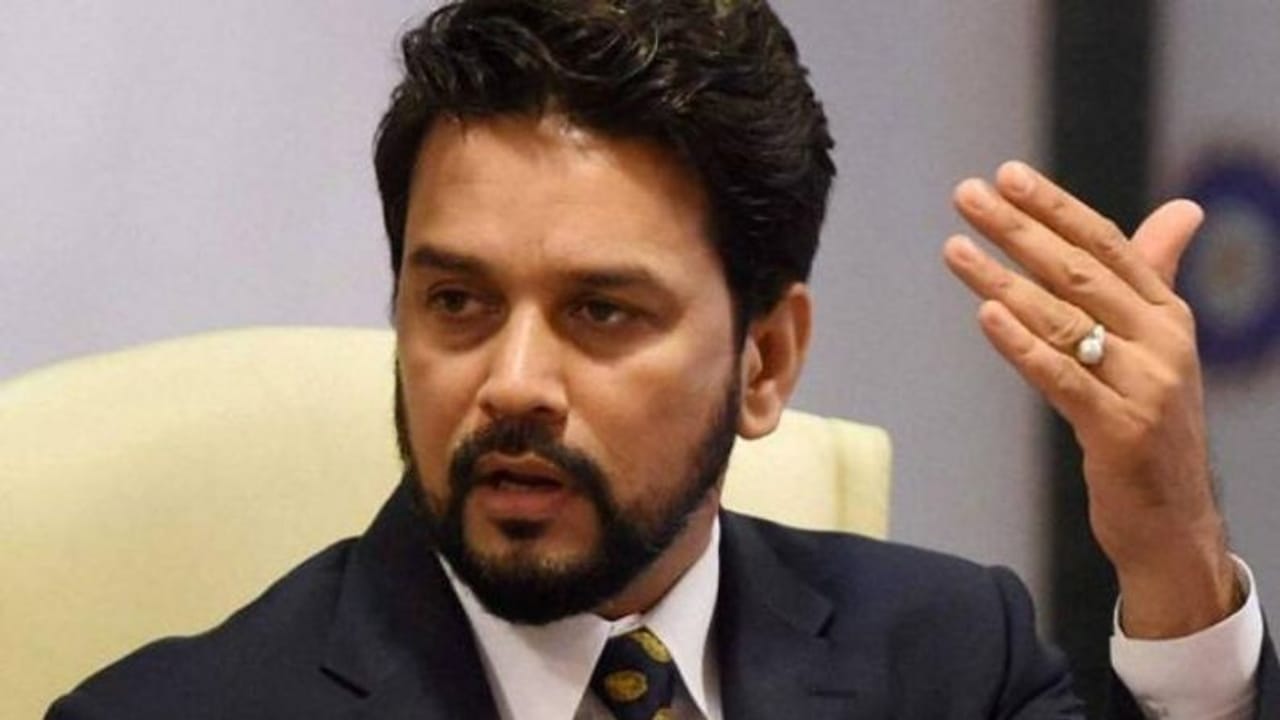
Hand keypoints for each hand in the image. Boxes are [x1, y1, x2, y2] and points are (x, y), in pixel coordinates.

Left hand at [943, 160, 1239, 638]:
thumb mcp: (1158, 346)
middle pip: (1079, 271)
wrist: (1175, 522)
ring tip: (954, 248)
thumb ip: (1153, 277)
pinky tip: (985, 315)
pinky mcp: (1119, 430)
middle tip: (966, 195)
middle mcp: (1162, 341)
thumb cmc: (1151, 425)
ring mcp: (1144, 386)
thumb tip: (1182, 209)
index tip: (1007, 175)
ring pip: (1063, 319)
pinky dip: (1022, 344)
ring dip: (1002, 280)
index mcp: (1168, 314)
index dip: (1056, 207)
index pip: (1108, 244)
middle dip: (1018, 229)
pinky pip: (1062, 377)